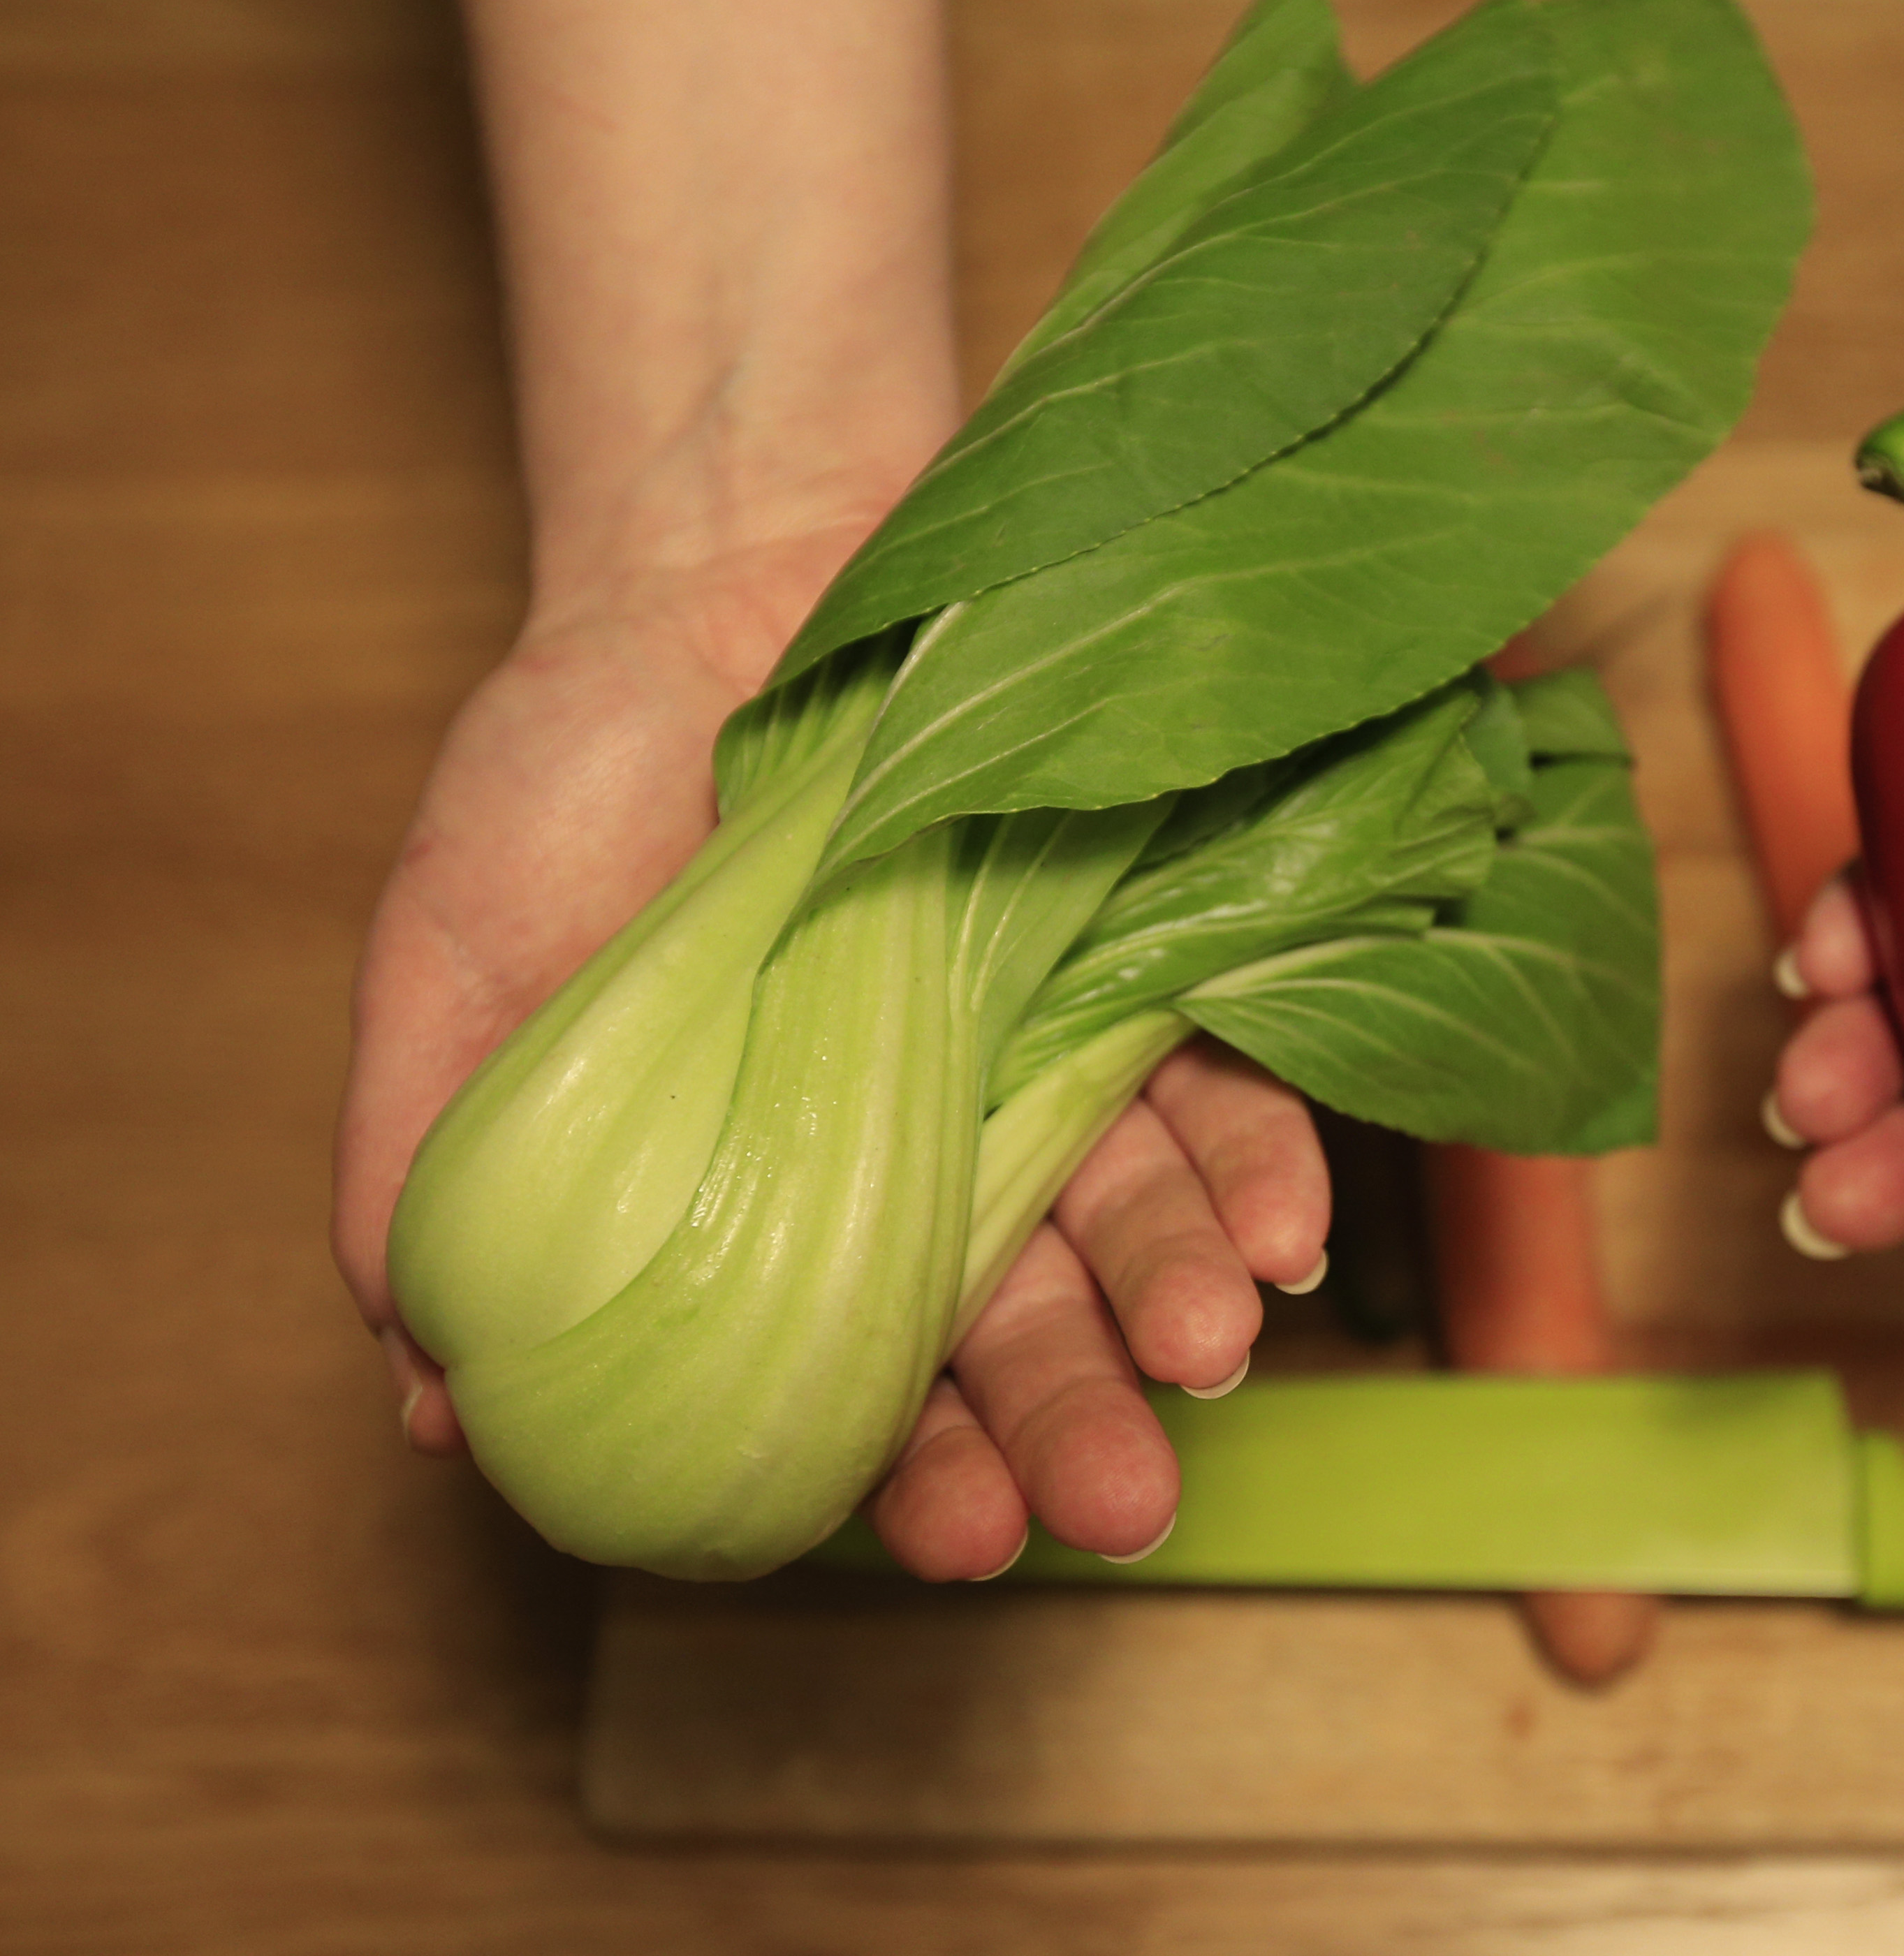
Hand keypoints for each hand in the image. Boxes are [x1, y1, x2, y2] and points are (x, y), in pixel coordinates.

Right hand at [331, 535, 1326, 1580]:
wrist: (719, 555)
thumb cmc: (570, 770)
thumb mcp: (456, 968)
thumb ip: (425, 1179)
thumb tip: (430, 1403)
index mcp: (778, 1191)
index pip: (861, 1371)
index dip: (913, 1468)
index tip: (958, 1543)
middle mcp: (932, 1142)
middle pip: (1022, 1313)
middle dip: (1072, 1418)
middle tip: (1115, 1504)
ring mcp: (1045, 1040)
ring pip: (1133, 1204)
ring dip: (1176, 1294)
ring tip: (1207, 1359)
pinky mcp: (1137, 938)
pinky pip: (1221, 1063)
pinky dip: (1256, 1150)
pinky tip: (1283, 1232)